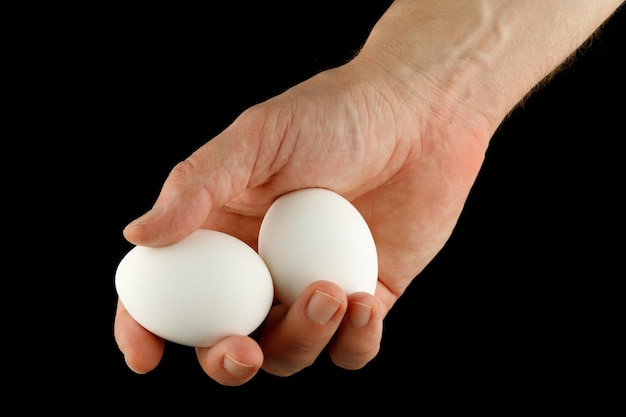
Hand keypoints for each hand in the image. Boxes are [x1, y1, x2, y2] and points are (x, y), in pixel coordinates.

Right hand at [113, 55, 490, 385]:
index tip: (144, 357)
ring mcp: (313, 286)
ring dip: (304, 338)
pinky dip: (354, 341)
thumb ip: (196, 187)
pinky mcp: (368, 297)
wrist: (420, 114)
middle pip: (226, 338)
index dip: (144, 328)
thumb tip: (136, 237)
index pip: (169, 291)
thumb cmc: (333, 116)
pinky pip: (351, 347)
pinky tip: (366, 303)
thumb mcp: (257, 140)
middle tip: (245, 352)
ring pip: (290, 350)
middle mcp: (262, 267)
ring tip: (332, 292)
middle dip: (227, 360)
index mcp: (223, 231)